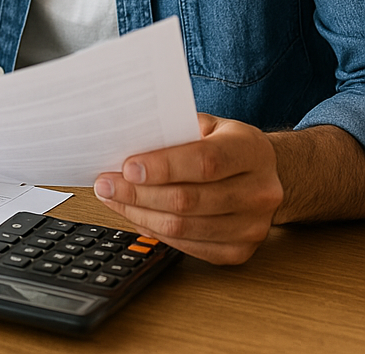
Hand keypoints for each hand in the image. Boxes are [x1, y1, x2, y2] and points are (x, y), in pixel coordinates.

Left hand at [93, 113, 283, 263]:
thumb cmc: (227, 144)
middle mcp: (260, 191)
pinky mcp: (240, 251)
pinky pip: (188, 247)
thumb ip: (176, 129)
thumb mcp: (209, 124)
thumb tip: (129, 139)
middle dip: (138, 193)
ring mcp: (253, 226)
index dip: (163, 167)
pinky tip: (135, 215)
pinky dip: (155, 232)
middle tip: (106, 184)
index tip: (127, 167)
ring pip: (184, 228)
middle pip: (188, 200)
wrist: (268, 174)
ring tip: (113, 199)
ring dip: (139, 214)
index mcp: (252, 151)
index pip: (204, 162)